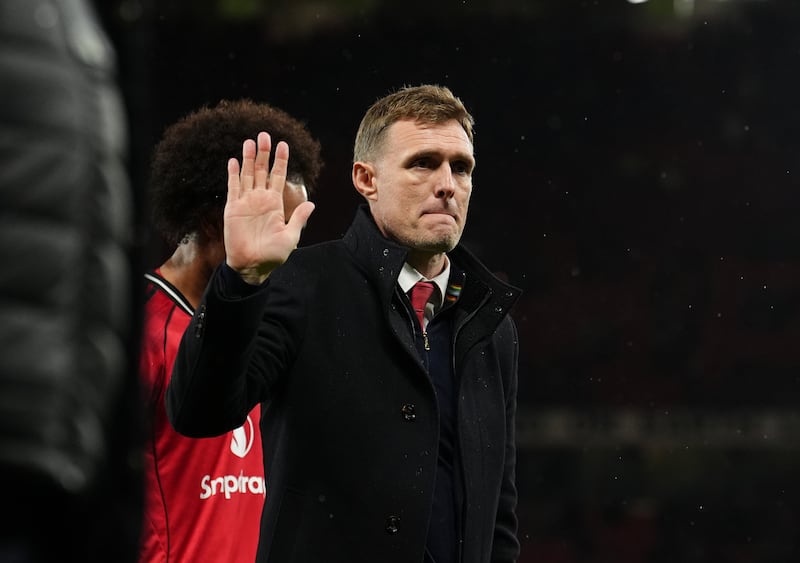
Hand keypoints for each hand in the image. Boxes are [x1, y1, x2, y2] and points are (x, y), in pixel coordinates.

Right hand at [224, 132, 314, 283]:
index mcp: (275, 203)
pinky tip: (234, 161)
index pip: (278, 176)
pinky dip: (234, 174)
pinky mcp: (233, 209)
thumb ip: (299, 218)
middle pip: (262, 171)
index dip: (280, 161)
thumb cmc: (273, 255)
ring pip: (248, 175)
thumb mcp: (290, 236)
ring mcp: (246, 202)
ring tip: (250, 141)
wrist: (252, 266)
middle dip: (264, 153)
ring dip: (249, 158)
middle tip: (264, 134)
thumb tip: (311, 204)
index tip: (283, 144)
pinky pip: (233, 188)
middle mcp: (260, 199)